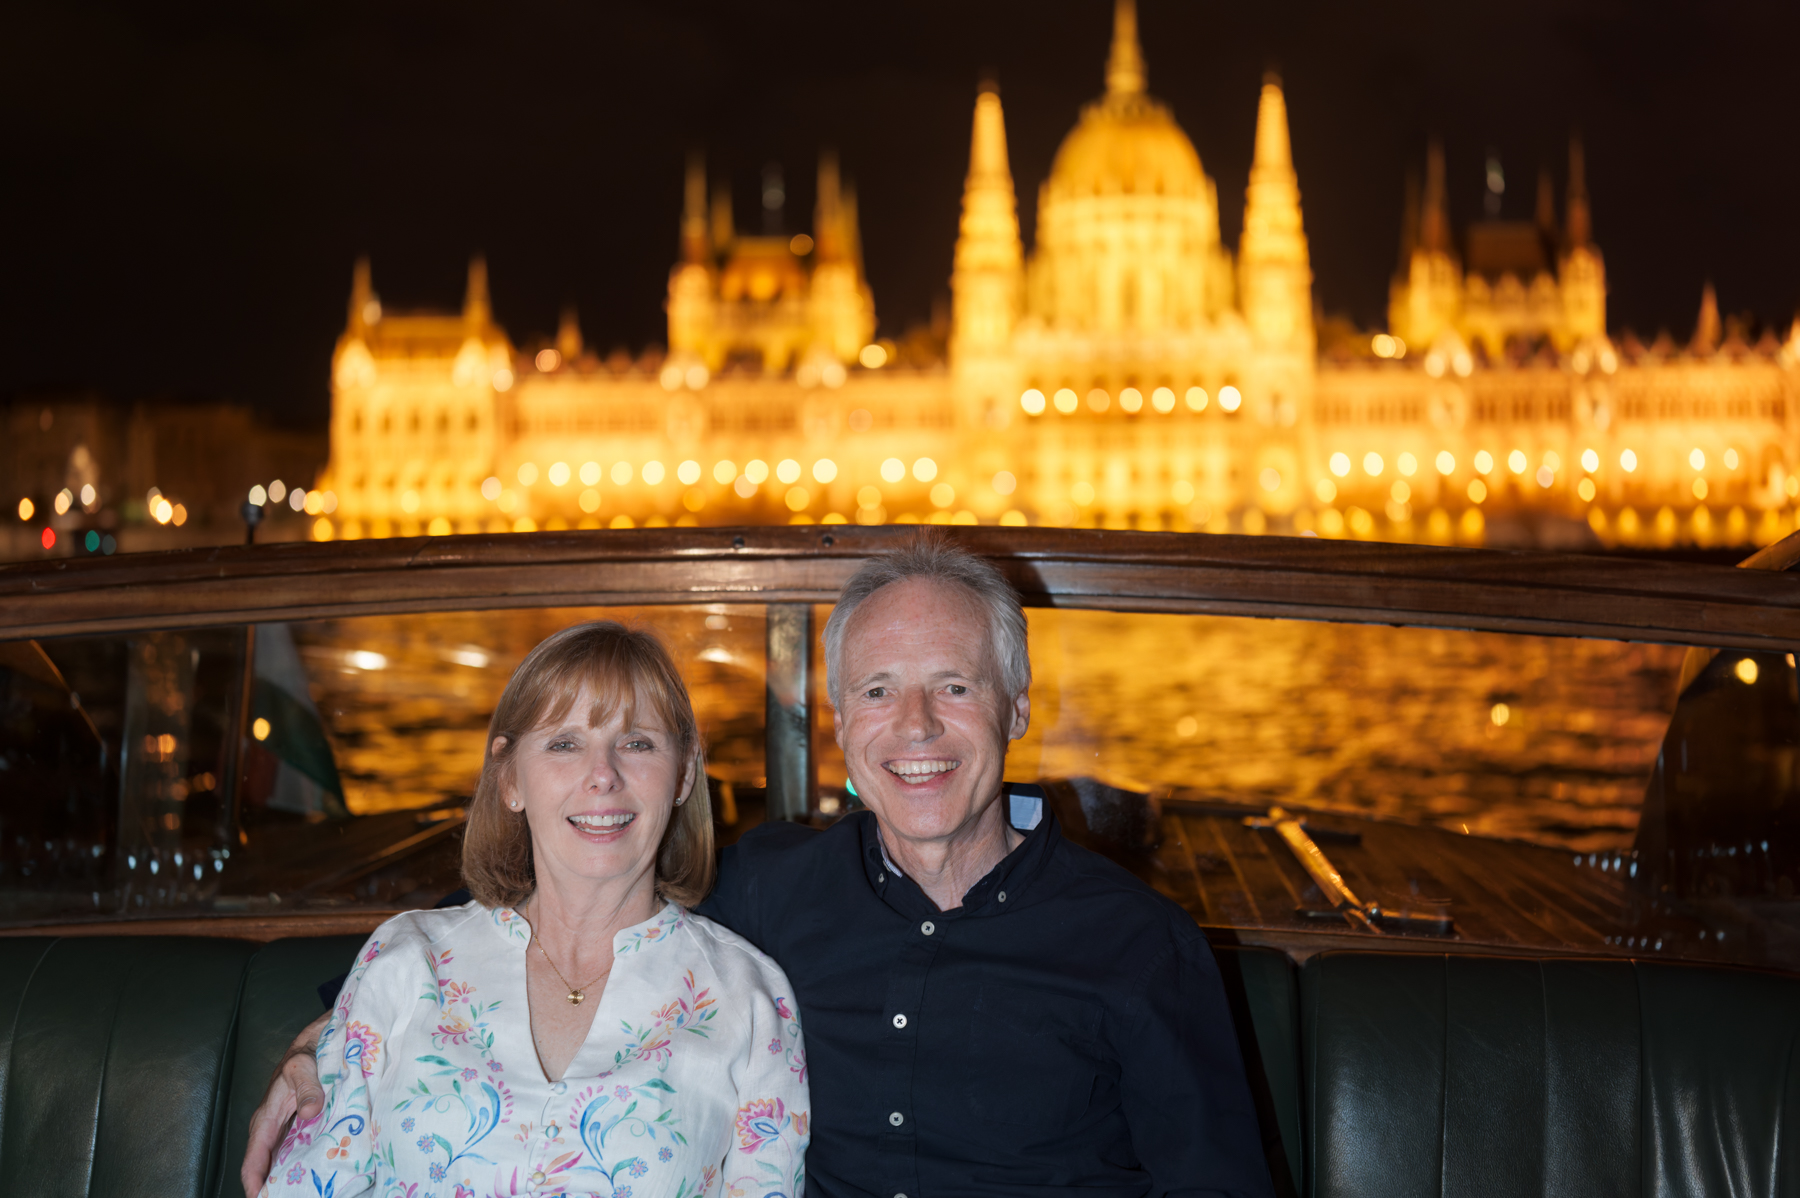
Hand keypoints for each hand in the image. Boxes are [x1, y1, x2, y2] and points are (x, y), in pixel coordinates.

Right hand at [240, 1013, 328, 1196]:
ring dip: (287, 1180)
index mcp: (265, 1119)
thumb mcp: (304, 1068)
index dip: (255, 1184)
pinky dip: (300, 1166)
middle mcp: (271, 1129)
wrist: (315, 1044)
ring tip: (304, 1192)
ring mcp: (284, 1130)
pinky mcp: (298, 1128)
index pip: (253, 1160)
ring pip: (280, 1163)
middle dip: (273, 1188)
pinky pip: (295, 1153)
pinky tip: (314, 1176)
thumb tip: (309, 1111)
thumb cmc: (305, 1056)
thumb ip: (308, 1088)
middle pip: (265, 1168)